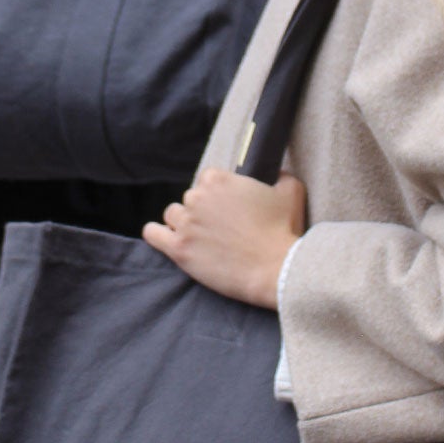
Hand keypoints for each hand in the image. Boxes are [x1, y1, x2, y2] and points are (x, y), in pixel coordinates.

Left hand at [144, 169, 306, 307]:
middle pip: (190, 198)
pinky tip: (167, 239)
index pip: (206, 178)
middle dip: (203, 211)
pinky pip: (153, 234)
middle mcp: (197, 197)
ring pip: (172, 215)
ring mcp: (186, 223)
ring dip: (183, 223)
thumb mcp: (291, 191)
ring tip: (200, 238)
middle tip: (220, 229)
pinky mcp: (178, 249)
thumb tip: (275, 173)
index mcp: (218, 179)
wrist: (277, 269)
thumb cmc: (284, 230)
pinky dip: (157, 234)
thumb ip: (280, 175)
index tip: (228, 208)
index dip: (217, 194)